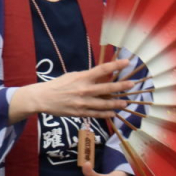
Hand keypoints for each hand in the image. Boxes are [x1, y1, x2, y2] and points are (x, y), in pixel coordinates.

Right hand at [12, 59, 133, 121]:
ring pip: (104, 103)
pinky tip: (114, 113)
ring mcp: (83, 103)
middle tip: (132, 84)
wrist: (43, 98)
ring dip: (117, 103)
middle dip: (121, 86)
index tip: (127, 62)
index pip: (102, 69)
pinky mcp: (80, 113)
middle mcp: (84, 90)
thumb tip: (103, 75)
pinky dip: (106, 114)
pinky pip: (97, 114)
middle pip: (107, 87)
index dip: (116, 65)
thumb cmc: (58, 85)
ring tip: (126, 102)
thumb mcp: (72, 76)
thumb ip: (87, 76)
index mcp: (82, 77)